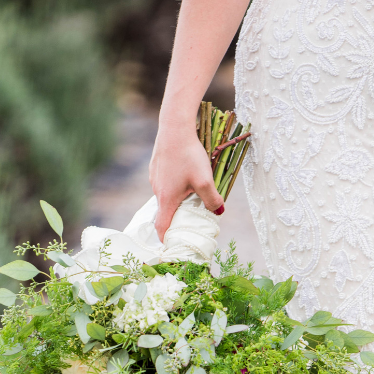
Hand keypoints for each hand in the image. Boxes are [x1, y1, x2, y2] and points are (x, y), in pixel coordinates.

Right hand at [148, 122, 224, 240]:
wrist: (174, 128)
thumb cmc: (188, 156)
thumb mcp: (205, 180)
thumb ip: (212, 199)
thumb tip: (218, 212)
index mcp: (167, 198)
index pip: (162, 226)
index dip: (166, 238)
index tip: (170, 245)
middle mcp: (157, 190)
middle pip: (165, 210)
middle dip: (176, 216)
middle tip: (191, 216)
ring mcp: (155, 178)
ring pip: (166, 194)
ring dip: (177, 197)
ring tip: (192, 191)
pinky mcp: (156, 166)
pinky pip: (164, 181)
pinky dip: (174, 183)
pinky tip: (185, 172)